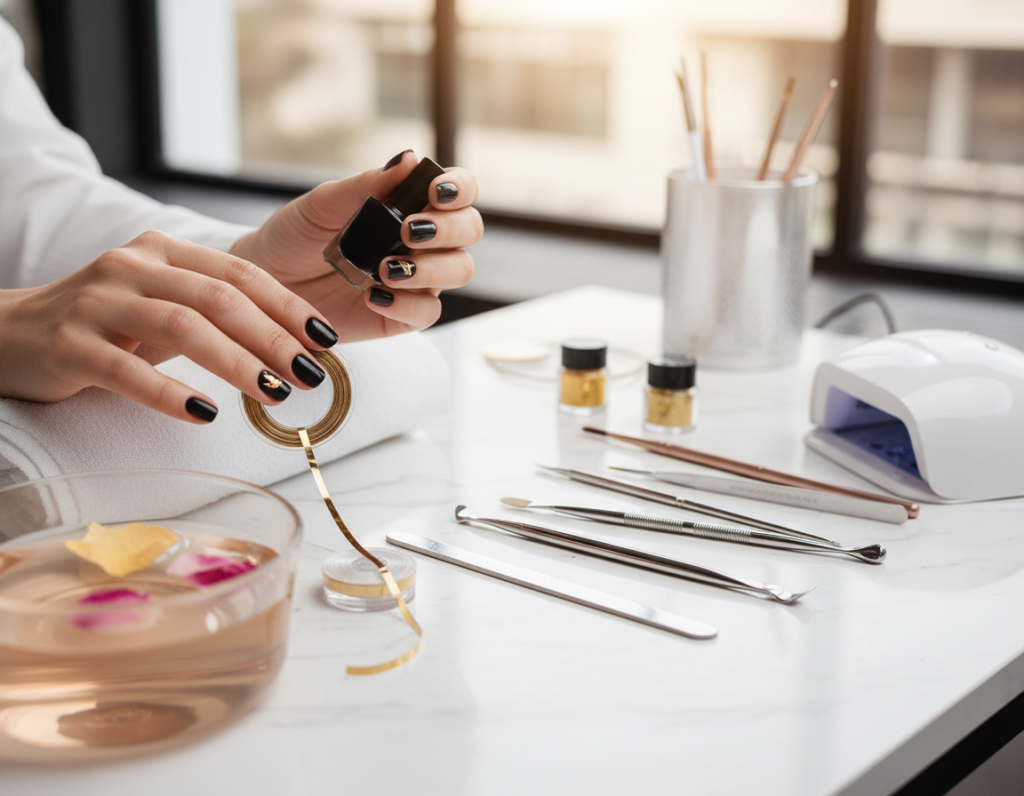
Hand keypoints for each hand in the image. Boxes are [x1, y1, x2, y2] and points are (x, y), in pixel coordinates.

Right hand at [0, 230, 342, 422]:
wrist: (9, 334)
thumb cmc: (103, 323)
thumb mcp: (160, 301)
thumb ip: (213, 307)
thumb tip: (293, 339)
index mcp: (163, 252)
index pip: (240, 273)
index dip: (288, 307)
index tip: (325, 340)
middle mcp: (132, 268)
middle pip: (219, 298)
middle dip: (273, 338)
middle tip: (309, 374)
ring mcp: (98, 303)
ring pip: (182, 327)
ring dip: (236, 362)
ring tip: (272, 392)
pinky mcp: (69, 344)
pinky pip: (126, 370)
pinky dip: (170, 393)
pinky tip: (205, 413)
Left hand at [230, 150, 481, 340]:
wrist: (264, 284)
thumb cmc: (294, 237)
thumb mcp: (322, 205)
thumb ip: (366, 185)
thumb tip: (409, 159)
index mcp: (408, 205)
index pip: (457, 192)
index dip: (460, 188)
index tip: (434, 192)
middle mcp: (420, 241)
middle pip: (469, 231)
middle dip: (448, 230)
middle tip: (407, 232)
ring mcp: (415, 279)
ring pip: (459, 271)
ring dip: (431, 268)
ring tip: (385, 268)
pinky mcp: (401, 315)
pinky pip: (427, 312)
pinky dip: (407, 304)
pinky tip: (374, 296)